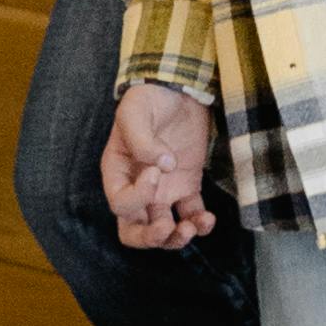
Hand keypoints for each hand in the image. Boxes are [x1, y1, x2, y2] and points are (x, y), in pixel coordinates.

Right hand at [104, 83, 216, 249]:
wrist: (177, 88)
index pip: (120, 203)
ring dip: (176, 238)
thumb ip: (142, 139)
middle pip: (134, 230)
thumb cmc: (148, 99)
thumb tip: (163, 165)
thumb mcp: (136, 112)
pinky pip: (190, 215)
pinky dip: (199, 224)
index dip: (137, 197)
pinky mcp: (187, 187)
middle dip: (150, 238)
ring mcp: (163, 191)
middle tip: (167, 228)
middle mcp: (137, 189)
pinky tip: (208, 219)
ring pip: (163, 230)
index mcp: (117, 174)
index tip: (156, 172)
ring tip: (192, 227)